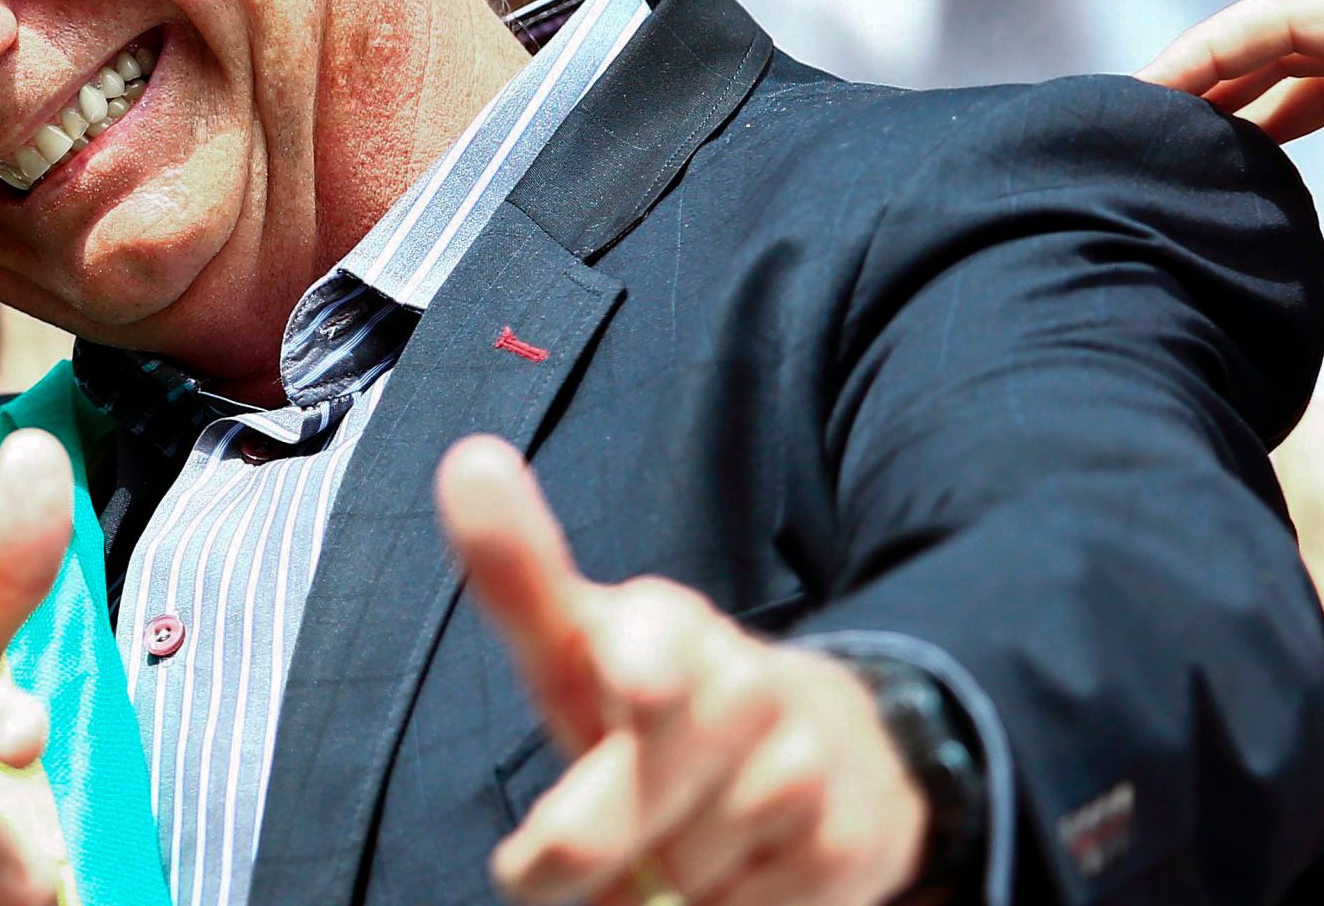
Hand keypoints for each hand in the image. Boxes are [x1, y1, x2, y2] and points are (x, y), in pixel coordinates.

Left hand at [438, 437, 925, 905]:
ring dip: (659, 878)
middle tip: (541, 870)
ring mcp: (804, 757)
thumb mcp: (573, 647)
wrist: (825, 754)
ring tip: (666, 844)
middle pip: (652, 781)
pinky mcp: (854, 837)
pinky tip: (732, 869)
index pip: (652, 634)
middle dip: (591, 835)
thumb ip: (516, 576)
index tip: (633, 679)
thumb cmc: (652, 704)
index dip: (644, 664)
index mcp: (660, 624)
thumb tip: (469, 459)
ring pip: (690, 862)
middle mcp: (739, 677)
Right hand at [1139, 0, 1323, 280]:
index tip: (1142, 96)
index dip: (1205, 52)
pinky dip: (1311, 128)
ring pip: (1322, 65)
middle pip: (1289, 37)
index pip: (1284, 17)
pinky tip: (1283, 184)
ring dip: (1258, 105)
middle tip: (1148, 129)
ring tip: (1196, 152)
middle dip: (1213, 78)